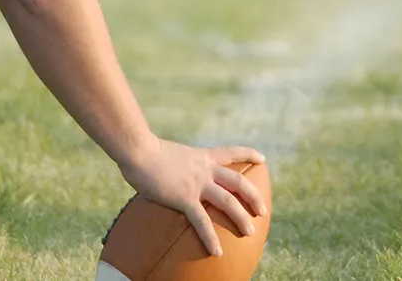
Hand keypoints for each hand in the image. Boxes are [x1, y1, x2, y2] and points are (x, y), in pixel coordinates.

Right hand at [118, 140, 266, 257]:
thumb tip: (165, 174)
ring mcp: (196, 184)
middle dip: (253, 196)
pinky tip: (217, 251)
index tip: (263, 159)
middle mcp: (204, 169)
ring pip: (228, 201)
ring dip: (241, 218)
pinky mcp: (184, 198)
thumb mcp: (167, 155)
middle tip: (262, 210)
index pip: (231, 152)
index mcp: (201, 156)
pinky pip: (202, 221)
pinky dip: (210, 238)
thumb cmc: (143, 151)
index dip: (248, 154)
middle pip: (238, 181)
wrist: (138, 150)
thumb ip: (174, 165)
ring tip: (249, 232)